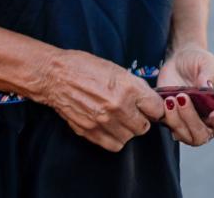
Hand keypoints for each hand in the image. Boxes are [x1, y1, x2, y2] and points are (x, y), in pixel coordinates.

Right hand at [38, 49, 164, 151]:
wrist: (56, 76)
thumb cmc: (84, 68)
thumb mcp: (117, 70)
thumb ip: (135, 88)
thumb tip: (148, 101)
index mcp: (128, 87)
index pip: (156, 109)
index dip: (155, 108)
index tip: (151, 107)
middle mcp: (118, 106)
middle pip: (144, 127)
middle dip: (142, 120)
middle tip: (134, 113)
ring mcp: (104, 121)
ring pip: (129, 137)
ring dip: (127, 130)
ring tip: (120, 119)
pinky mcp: (91, 131)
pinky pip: (114, 145)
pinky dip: (115, 138)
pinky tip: (111, 127)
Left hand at [157, 43, 213, 145]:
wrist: (178, 60)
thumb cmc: (198, 61)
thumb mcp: (206, 61)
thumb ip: (209, 74)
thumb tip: (207, 87)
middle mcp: (207, 120)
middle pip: (203, 135)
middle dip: (192, 120)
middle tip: (183, 98)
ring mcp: (188, 123)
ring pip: (185, 136)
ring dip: (178, 120)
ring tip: (171, 99)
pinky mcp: (172, 120)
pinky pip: (170, 128)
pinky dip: (168, 118)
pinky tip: (166, 101)